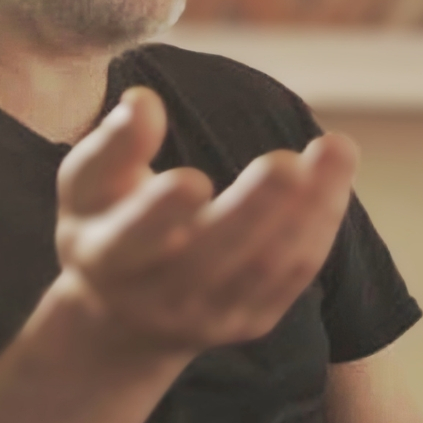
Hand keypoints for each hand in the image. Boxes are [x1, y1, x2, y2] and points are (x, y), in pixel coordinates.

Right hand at [53, 87, 358, 358]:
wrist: (124, 316)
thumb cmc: (106, 224)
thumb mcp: (86, 185)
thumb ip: (112, 145)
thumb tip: (143, 101)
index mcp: (108, 259)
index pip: (132, 241)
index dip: (160, 214)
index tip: (194, 179)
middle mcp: (160, 297)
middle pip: (213, 258)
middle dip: (254, 209)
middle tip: (286, 161)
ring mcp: (210, 317)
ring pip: (267, 267)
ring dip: (308, 209)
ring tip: (336, 150)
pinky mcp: (252, 320)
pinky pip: (295, 273)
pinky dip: (320, 224)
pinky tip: (335, 177)